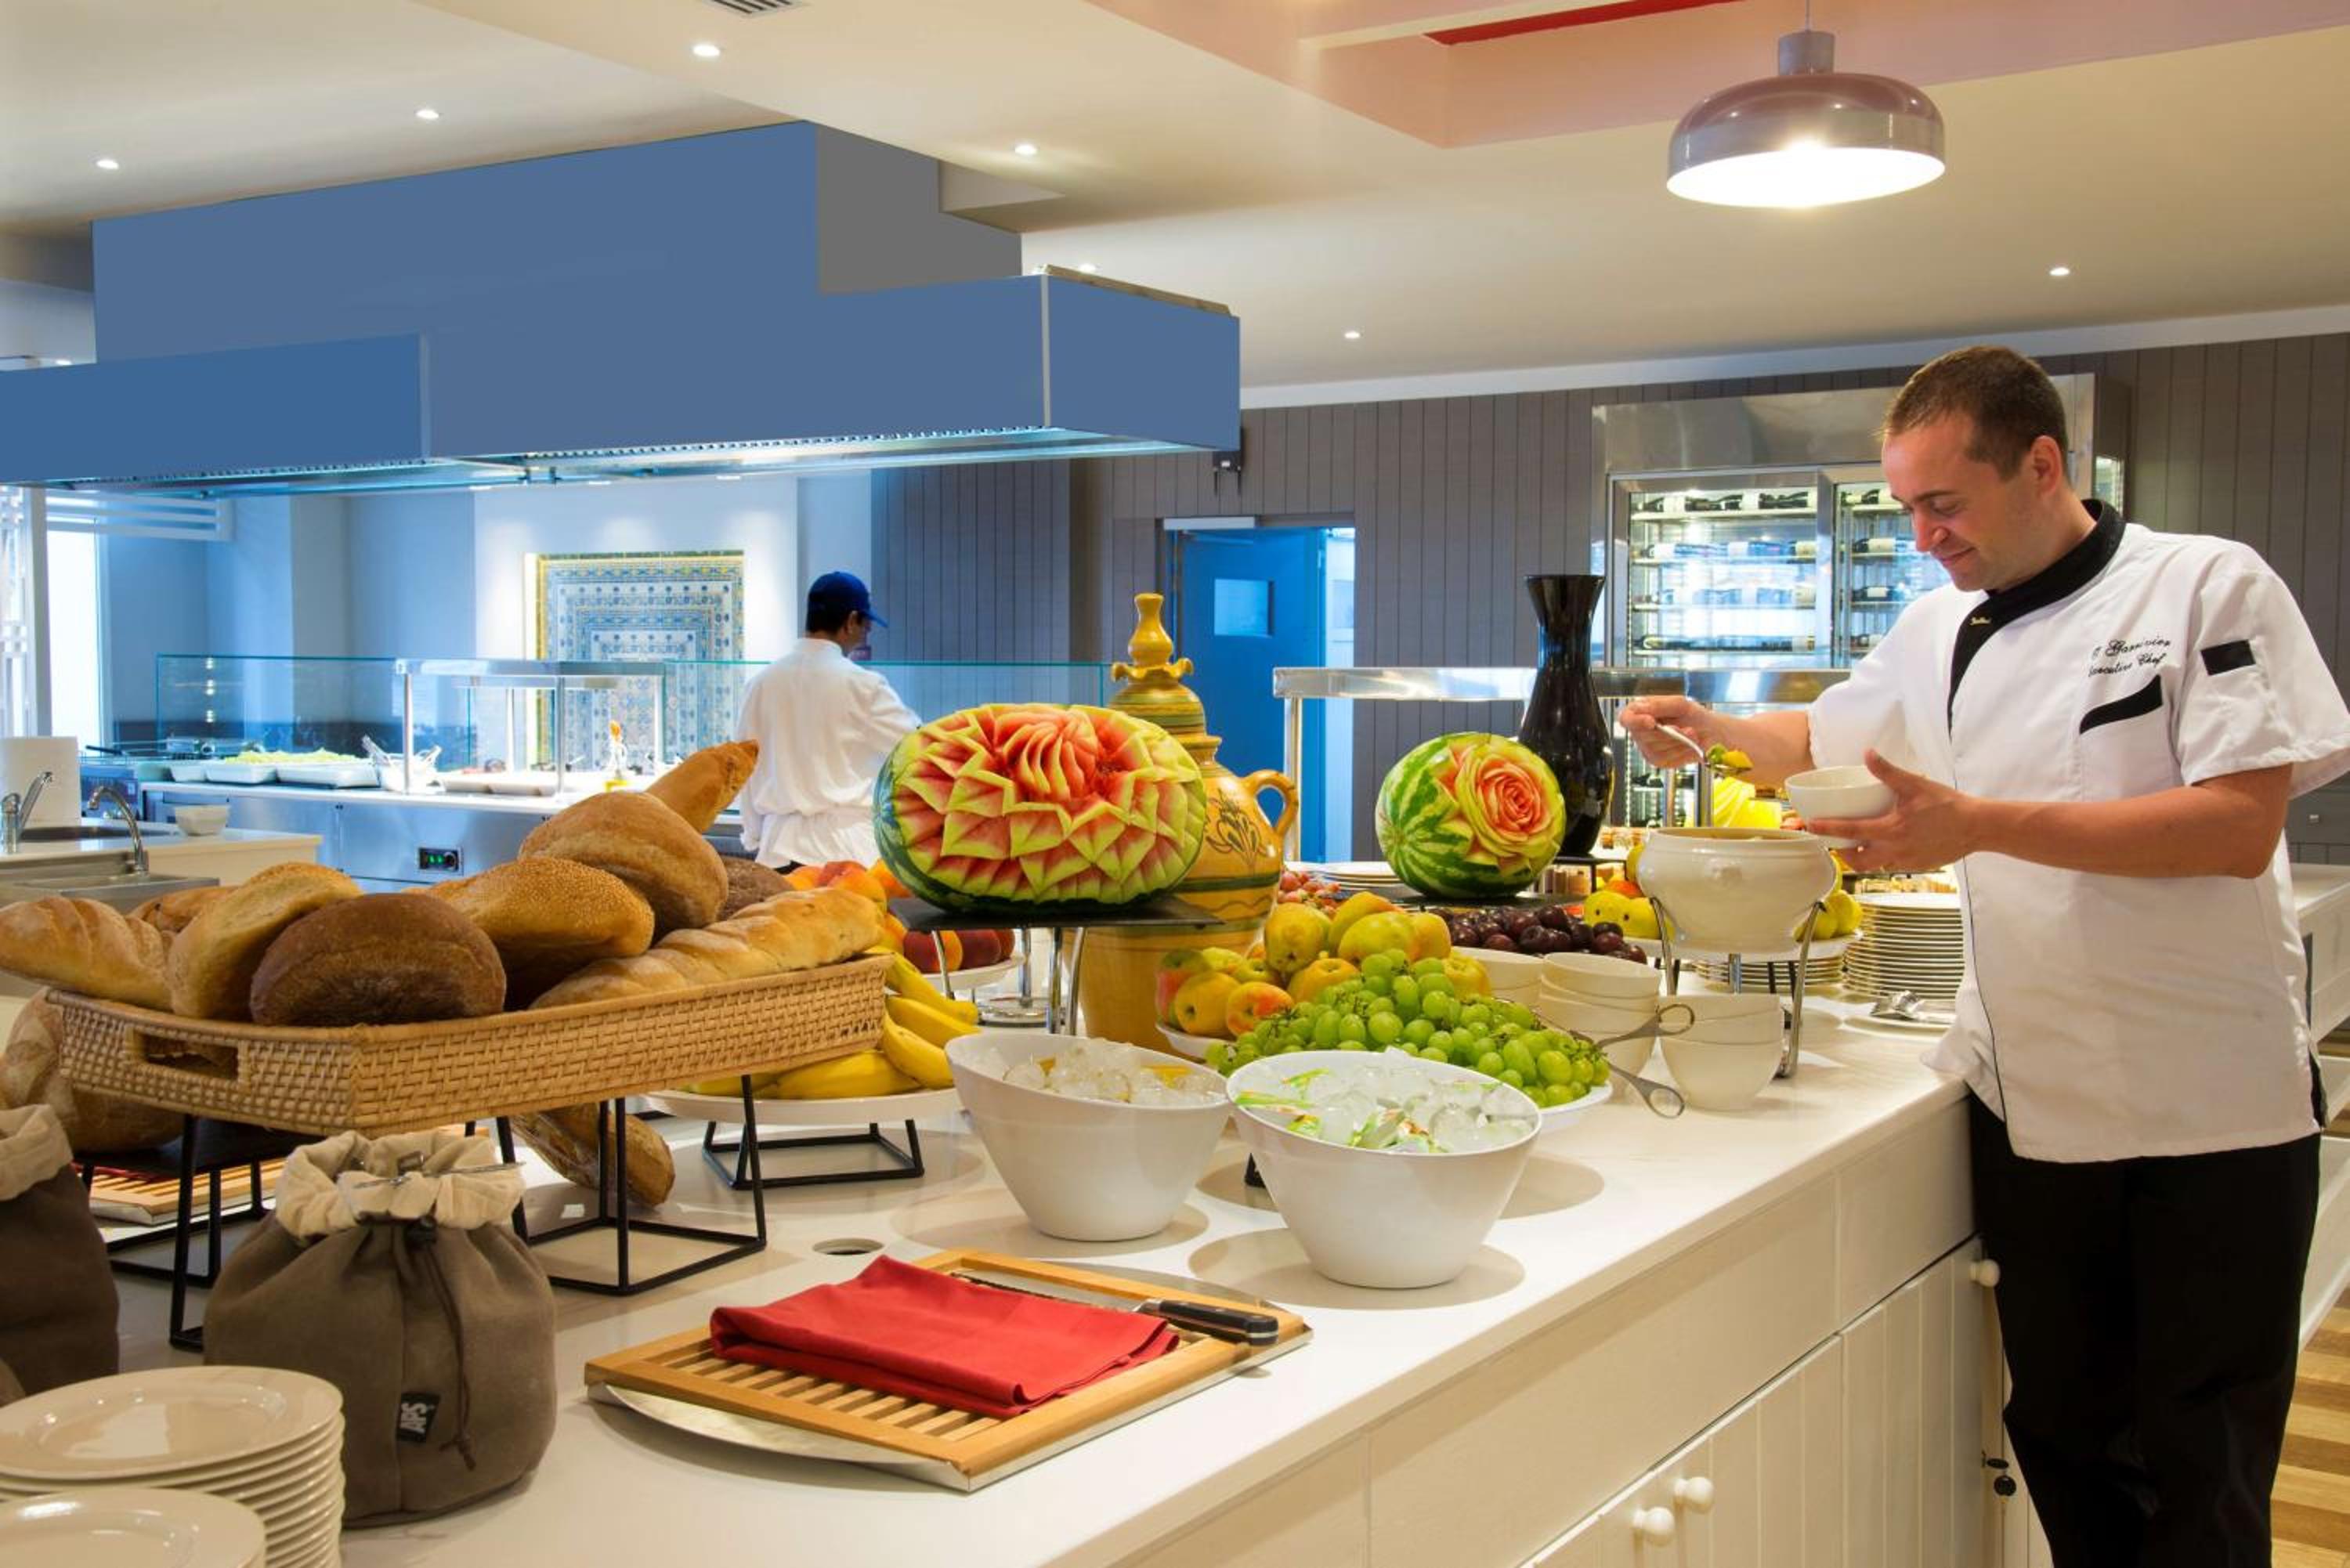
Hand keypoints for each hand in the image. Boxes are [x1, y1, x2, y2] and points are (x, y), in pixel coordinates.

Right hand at [1617, 696, 1713, 768]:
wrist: (1711, 733)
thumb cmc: (1694, 716)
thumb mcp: (1680, 704)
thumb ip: (1660, 704)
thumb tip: (1641, 707)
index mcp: (1641, 712)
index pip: (1626, 718)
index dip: (1635, 721)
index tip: (1651, 722)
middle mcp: (1640, 731)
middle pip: (1643, 736)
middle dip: (1668, 733)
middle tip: (1686, 728)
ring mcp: (1647, 748)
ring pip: (1655, 749)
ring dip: (1678, 742)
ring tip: (1692, 734)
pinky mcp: (1658, 761)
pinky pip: (1666, 758)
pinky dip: (1681, 752)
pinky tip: (1689, 745)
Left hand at [1806, 750, 1982, 871]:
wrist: (1978, 827)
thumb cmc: (1948, 805)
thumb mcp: (1915, 784)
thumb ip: (1888, 772)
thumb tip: (1868, 754)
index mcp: (1891, 830)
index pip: (1850, 831)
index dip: (1827, 829)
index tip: (1809, 826)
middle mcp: (1895, 851)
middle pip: (1857, 860)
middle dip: (1843, 853)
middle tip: (1837, 842)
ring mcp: (1907, 862)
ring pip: (1874, 865)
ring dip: (1863, 857)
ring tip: (1858, 844)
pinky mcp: (1918, 866)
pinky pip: (1892, 866)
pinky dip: (1884, 858)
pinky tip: (1887, 846)